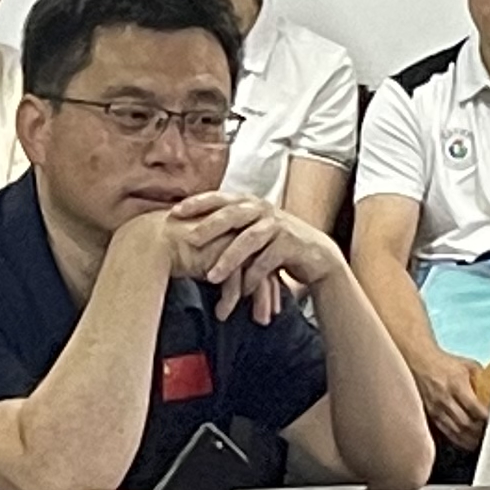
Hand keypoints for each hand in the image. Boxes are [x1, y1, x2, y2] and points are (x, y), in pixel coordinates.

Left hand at [162, 190, 338, 320]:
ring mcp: (278, 226)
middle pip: (232, 214)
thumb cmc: (274, 244)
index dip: (197, 203)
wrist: (315, 256)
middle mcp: (263, 210)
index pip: (219, 198)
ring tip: (211, 277)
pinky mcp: (291, 244)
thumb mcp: (249, 231)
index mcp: (249, 203)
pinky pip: (267, 261)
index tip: (174, 212)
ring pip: (249, 239)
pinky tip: (242, 291)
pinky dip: (253, 277)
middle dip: (209, 226)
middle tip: (189, 240)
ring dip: (229, 259)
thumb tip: (187, 232)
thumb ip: (227, 227)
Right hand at [407, 340, 489, 449]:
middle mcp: (445, 398)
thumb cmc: (444, 362)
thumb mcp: (468, 365)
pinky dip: (458, 439)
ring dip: (470, 439)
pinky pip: (446, 432)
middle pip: (466, 423)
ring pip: (456, 431)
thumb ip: (482, 379)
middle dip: (480, 432)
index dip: (487, 419)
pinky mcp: (430, 414)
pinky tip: (466, 442)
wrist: (419, 361)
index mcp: (457, 384)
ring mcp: (436, 408)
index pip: (475, 408)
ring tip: (481, 441)